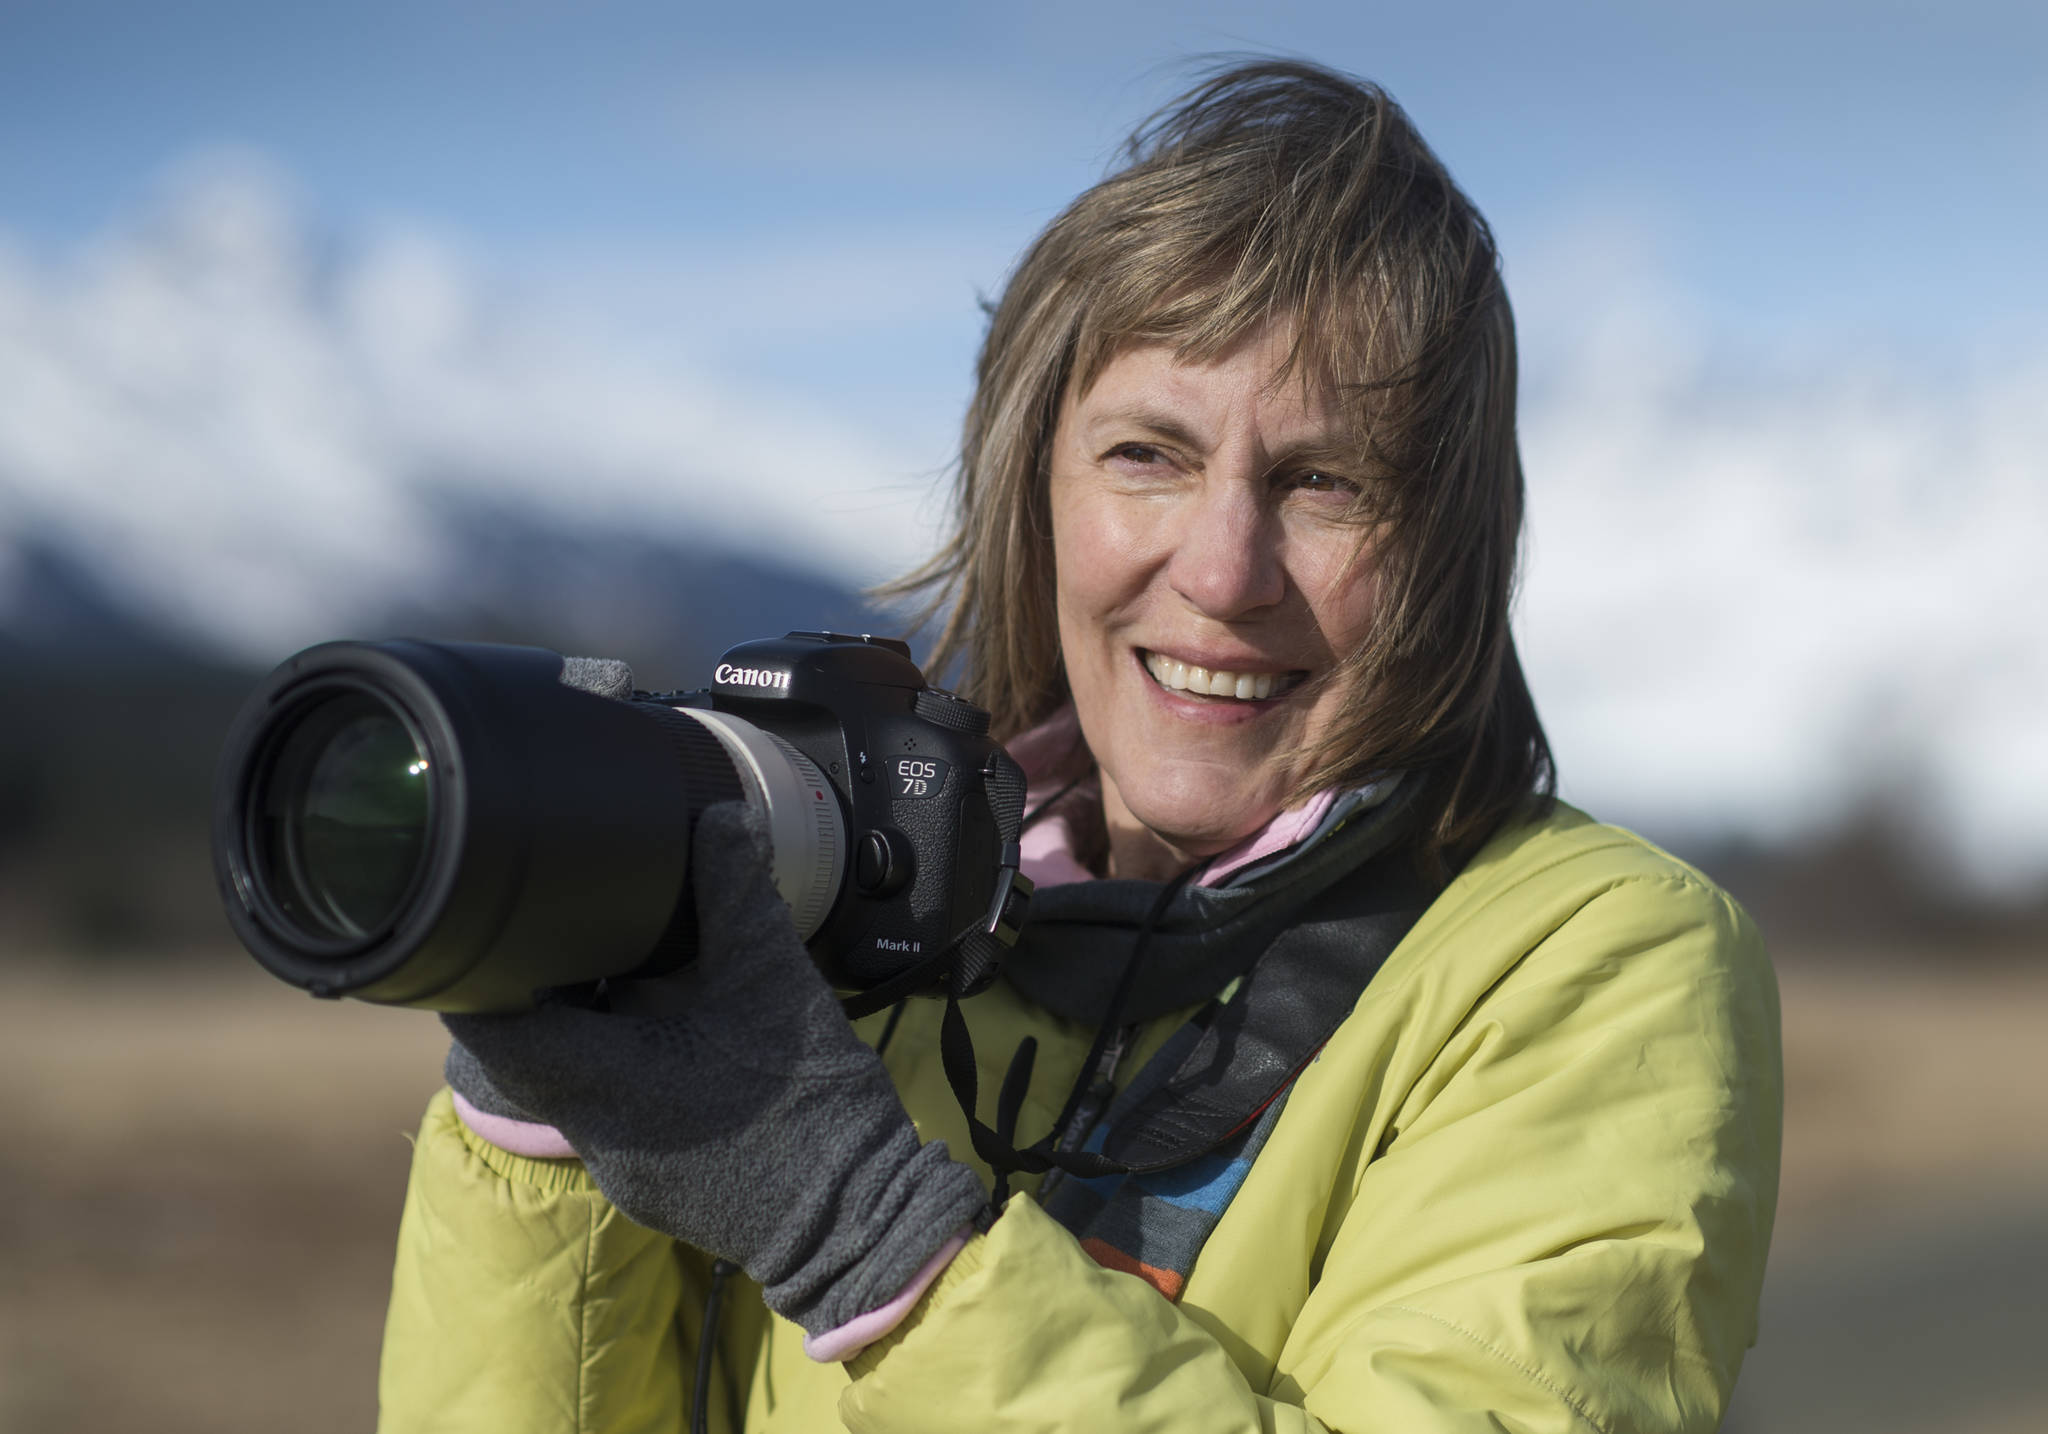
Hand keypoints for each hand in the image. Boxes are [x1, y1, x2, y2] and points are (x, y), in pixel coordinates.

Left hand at [442, 802, 988, 1334]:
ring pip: (581, 1076)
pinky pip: (622, 1106)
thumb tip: (719, 817)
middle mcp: (593, 1132)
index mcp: (599, 1083)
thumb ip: (737, 892)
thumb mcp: (774, 980)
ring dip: (600, 1024)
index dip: (479, 971)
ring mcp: (623, 1165)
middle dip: (551, 983)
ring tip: (635, 966)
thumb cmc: (808, 1110)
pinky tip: (681, 1030)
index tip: (489, 921)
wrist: (860, 1220)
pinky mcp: (658, 1178)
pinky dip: (636, 1062)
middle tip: (572, 922)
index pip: (489, 1029)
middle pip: (532, 1046)